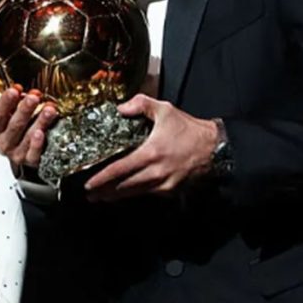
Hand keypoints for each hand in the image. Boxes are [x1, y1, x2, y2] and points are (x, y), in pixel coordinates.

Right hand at [0, 81, 57, 171]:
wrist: (24, 149)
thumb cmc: (10, 127)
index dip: (5, 103)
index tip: (14, 90)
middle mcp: (4, 142)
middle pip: (14, 126)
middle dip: (24, 110)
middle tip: (34, 97)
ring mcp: (17, 152)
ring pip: (27, 138)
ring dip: (39, 122)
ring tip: (48, 109)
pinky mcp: (30, 160)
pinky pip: (33, 154)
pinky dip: (37, 144)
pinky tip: (42, 133)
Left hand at [84, 94, 217, 201]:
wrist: (214, 148)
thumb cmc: (188, 129)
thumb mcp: (165, 109)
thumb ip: (141, 104)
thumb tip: (120, 108)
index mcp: (150, 153)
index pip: (120, 170)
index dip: (102, 179)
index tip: (89, 184)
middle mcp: (155, 172)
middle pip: (124, 187)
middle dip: (105, 192)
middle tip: (90, 195)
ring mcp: (164, 184)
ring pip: (135, 193)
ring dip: (117, 196)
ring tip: (103, 197)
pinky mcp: (171, 190)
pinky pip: (149, 193)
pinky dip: (136, 193)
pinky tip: (126, 192)